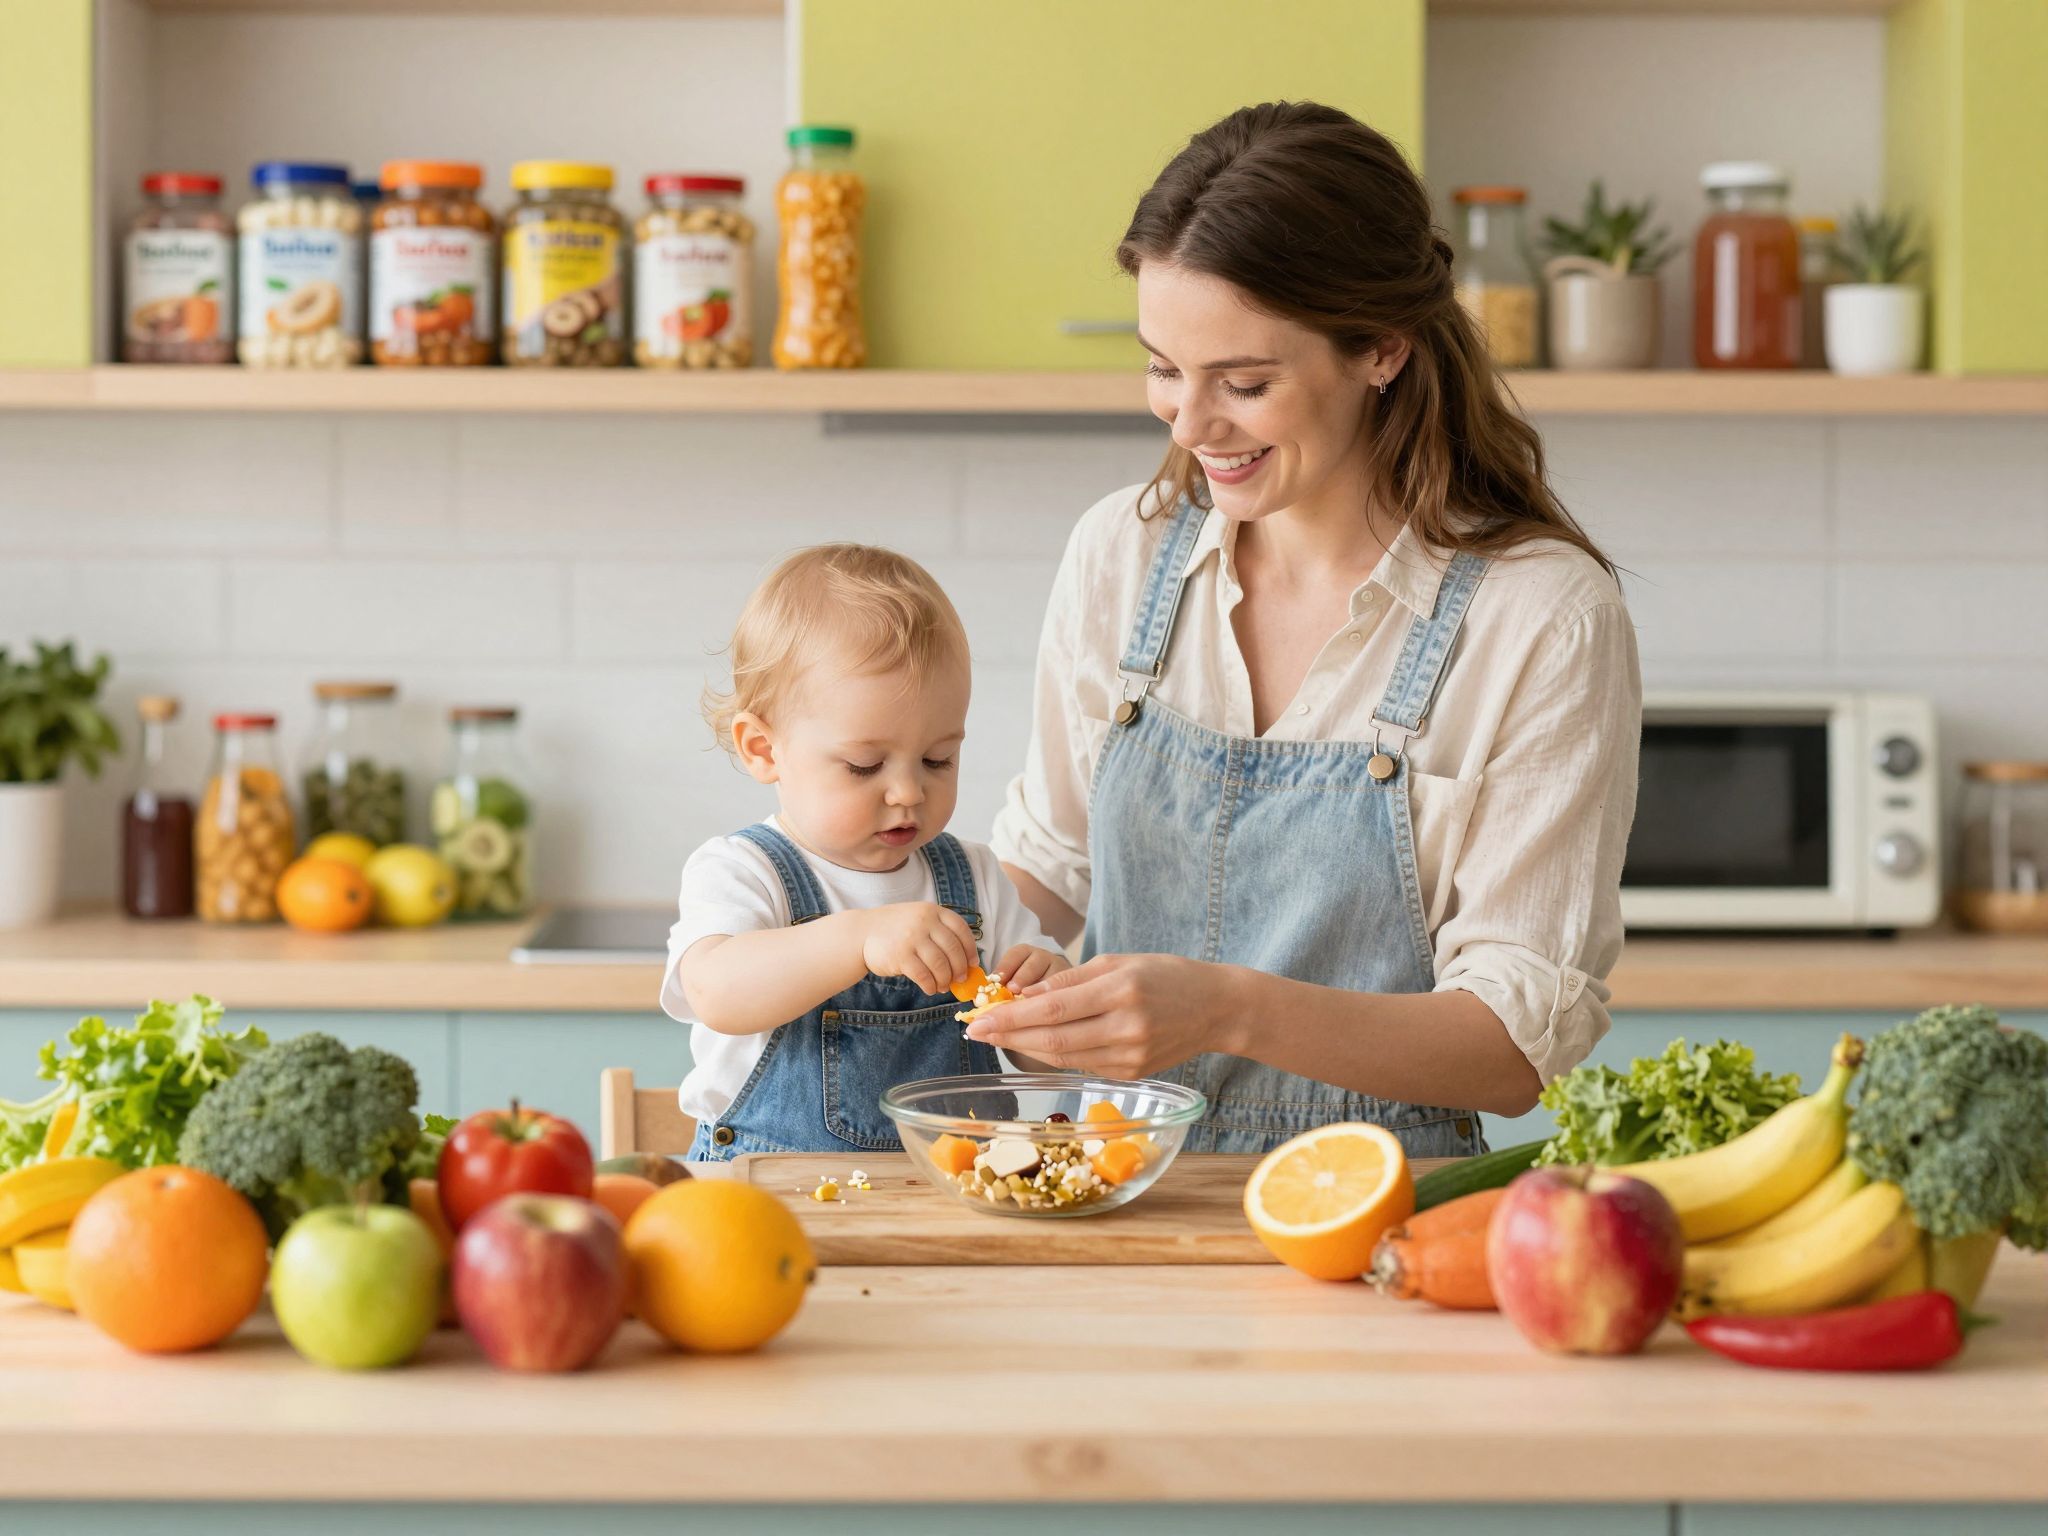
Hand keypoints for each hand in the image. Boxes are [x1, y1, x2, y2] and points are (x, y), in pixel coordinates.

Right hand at [859, 902, 977, 994]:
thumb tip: (965, 961)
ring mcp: (912, 938)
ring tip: (943, 986)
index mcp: (932, 911)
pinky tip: (931, 988)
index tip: (973, 963)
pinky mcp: (900, 956)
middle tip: (960, 979)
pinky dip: (931, 985)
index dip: (970, 948)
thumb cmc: (895, 929)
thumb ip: (939, 931)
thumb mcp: (918, 918)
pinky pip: (924, 976)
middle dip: (960, 968)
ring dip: (945, 980)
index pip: (961, 929)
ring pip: (940, 965)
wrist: (861, 932)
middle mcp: (924, 922)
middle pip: (953, 949)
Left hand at [961, 952, 1233, 1079]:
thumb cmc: (1165, 976)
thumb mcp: (1118, 962)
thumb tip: (1025, 995)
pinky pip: (1082, 1064)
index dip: (1011, 1017)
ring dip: (1025, 1047)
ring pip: (1064, 1056)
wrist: (1216, 1008)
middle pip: (1053, 1038)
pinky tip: (1034, 1043)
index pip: (1053, 1009)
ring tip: (997, 1036)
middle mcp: (1126, 1027)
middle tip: (974, 1031)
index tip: (979, 1018)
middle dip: (1008, 1035)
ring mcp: (1130, 1056)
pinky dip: (1054, 1054)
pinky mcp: (1131, 1073)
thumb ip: (1071, 980)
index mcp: (1121, 991)